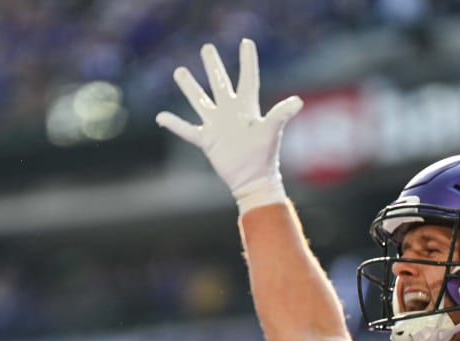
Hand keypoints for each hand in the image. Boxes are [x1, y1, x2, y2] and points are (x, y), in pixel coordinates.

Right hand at [156, 38, 303, 213]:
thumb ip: (281, 115)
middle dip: (213, 66)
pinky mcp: (207, 140)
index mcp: (248, 107)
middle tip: (206, 49)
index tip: (246, 42)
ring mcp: (217, 125)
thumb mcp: (272, 131)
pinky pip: (187, 129)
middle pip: (219, 83)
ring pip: (200, 100)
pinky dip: (174, 124)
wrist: (253, 180)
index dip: (247, 60)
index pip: (247, 78)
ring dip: (189, 87)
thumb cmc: (264, 156)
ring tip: (180, 71)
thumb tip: (298, 101)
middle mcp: (230, 112)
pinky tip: (161, 117)